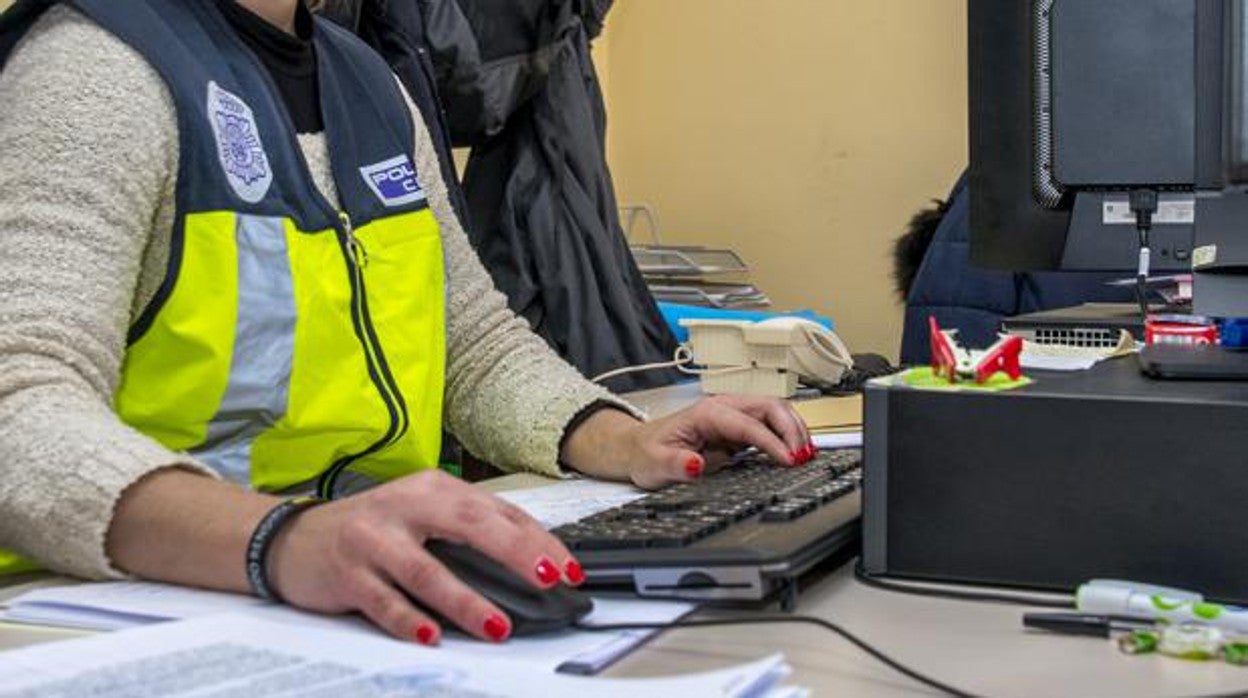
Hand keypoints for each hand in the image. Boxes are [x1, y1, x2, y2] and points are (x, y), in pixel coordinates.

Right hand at [265, 470, 580, 644]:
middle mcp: (404, 507)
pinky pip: (384, 601)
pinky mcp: (347, 573)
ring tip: (497, 625)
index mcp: (432, 488)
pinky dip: (410, 620)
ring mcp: (373, 539)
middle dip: (516, 553)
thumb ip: (467, 530)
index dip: (536, 539)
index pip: (496, 511)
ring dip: (466, 600)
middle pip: (470, 526)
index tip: (568, 566)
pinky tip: (432, 636)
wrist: (293, 538)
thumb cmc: (371, 529)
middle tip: (550, 578)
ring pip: (427, 570)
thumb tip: (531, 560)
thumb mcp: (421, 515)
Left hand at [562, 395, 813, 489]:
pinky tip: (795, 453)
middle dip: (792, 429)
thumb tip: (696, 465)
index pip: (749, 423)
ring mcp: (733, 416)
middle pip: (770, 407)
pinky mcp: (738, 428)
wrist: (638, 448)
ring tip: (806, 454)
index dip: (772, 441)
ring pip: (775, 412)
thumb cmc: (646, 453)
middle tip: (803, 457)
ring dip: (794, 429)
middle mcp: (724, 408)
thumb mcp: (654, 464)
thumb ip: (675, 465)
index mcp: (707, 412)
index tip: (788, 460)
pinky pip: (771, 425)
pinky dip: (787, 436)